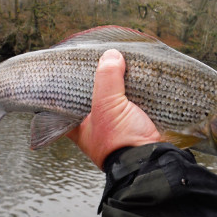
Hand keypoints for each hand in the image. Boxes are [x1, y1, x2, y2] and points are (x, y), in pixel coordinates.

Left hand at [66, 49, 160, 169]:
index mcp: (79, 127)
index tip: (69, 69)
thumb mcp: (108, 107)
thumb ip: (107, 79)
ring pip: (111, 100)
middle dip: (95, 82)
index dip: (66, 86)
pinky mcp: (133, 124)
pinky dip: (131, 92)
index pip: (64, 103)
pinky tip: (134, 79)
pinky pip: (129, 103)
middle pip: (90, 98)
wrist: (152, 161)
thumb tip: (111, 55)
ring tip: (116, 64)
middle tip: (97, 61)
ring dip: (116, 86)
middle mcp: (94, 127)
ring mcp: (114, 127)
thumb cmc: (121, 141)